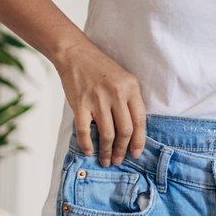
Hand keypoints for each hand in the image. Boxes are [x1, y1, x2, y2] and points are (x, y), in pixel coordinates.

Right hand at [55, 40, 145, 166]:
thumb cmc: (101, 68)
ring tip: (106, 160)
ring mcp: (97, 100)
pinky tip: (89, 151)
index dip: (139, 141)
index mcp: (131, 88)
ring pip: (107, 134)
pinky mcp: (80, 104)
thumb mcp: (124, 79)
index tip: (136, 154)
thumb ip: (130, 100)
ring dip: (107, 152)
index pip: (139, 121)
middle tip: (119, 161)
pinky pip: (85, 131)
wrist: (75, 54)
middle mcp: (116, 94)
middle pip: (124, 131)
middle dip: (122, 150)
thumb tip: (133, 130)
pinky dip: (87, 144)